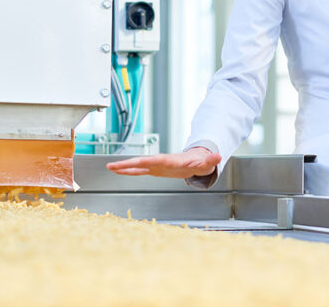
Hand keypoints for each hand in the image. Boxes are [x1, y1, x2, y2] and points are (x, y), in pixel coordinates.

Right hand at [105, 147, 221, 178]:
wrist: (197, 159)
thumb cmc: (201, 162)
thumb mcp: (207, 162)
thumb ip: (211, 160)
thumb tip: (218, 156)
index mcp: (171, 160)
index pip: (156, 161)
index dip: (146, 161)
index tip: (135, 162)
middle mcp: (161, 162)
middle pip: (142, 162)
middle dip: (128, 163)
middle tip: (113, 165)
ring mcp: (156, 166)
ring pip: (137, 166)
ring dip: (124, 167)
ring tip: (110, 167)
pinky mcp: (155, 170)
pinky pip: (139, 170)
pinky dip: (128, 171)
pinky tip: (118, 171)